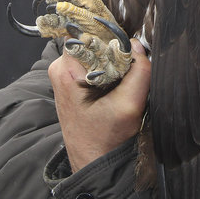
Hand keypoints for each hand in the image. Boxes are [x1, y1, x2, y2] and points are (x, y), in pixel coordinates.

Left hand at [49, 38, 150, 171]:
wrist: (95, 165)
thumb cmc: (105, 139)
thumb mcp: (129, 104)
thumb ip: (139, 72)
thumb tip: (139, 46)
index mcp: (66, 69)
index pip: (89, 34)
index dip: (112, 37)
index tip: (128, 49)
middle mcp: (60, 69)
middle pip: (93, 42)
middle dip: (114, 52)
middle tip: (128, 70)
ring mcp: (65, 76)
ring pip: (95, 53)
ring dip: (113, 63)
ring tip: (123, 82)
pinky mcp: (72, 83)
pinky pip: (94, 64)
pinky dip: (108, 71)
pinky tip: (117, 87)